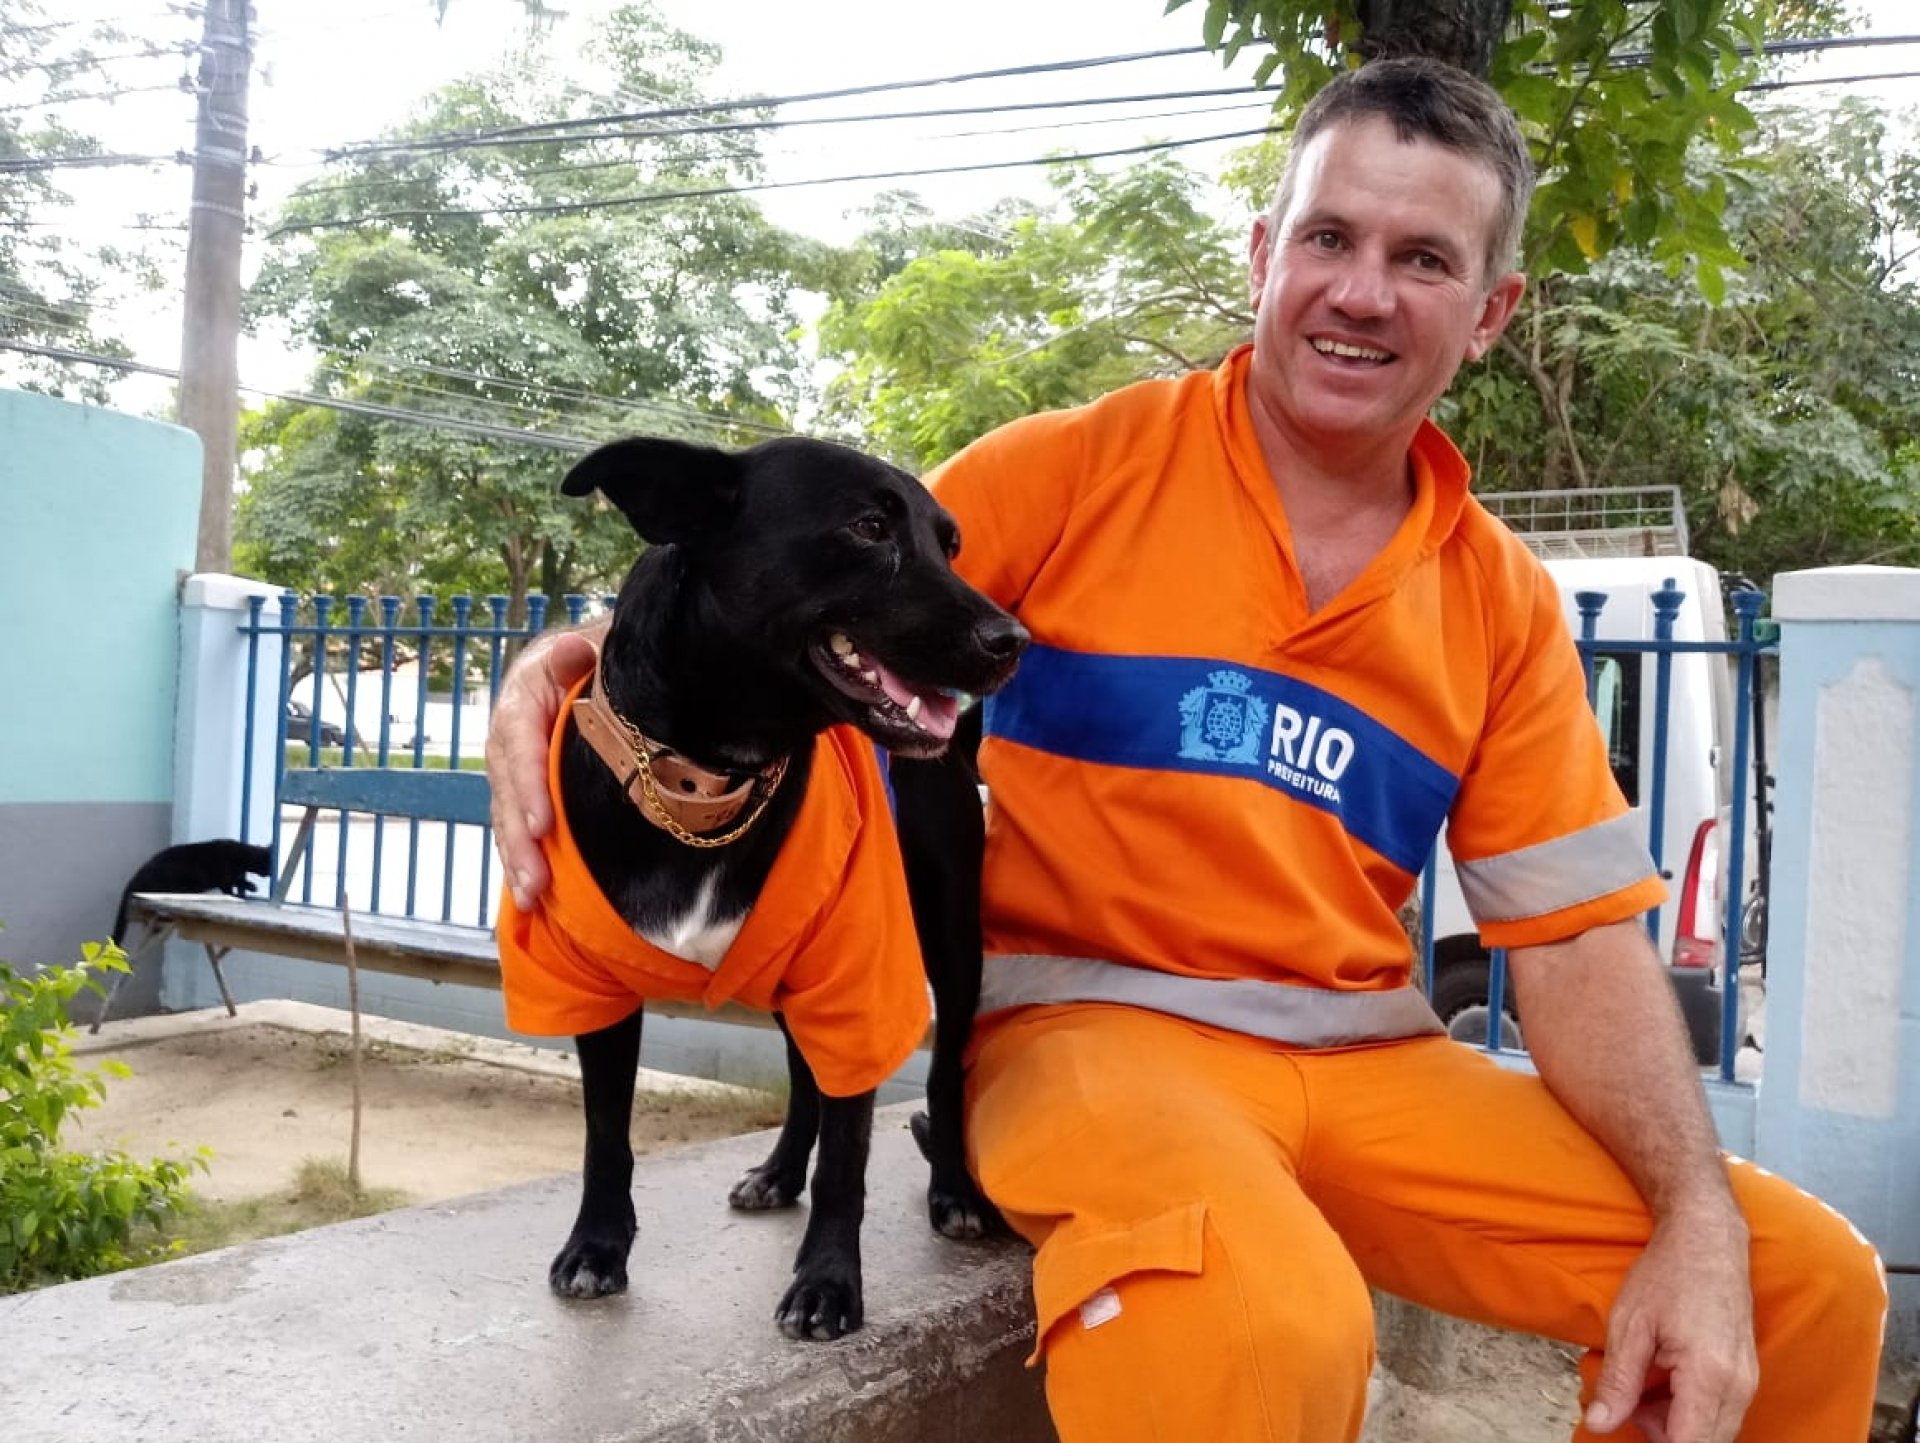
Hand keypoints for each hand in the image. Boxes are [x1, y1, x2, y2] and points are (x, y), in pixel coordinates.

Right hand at [487, 627, 598, 909]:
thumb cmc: (606, 653)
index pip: (519, 739)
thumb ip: (583, 652)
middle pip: (507, 786)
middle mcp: (511, 729)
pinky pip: (519, 821)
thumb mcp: (600, 645)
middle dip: (518, 837)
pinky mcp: (528, 784)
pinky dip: (524, 856)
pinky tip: (533, 895)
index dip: (528, 784)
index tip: (541, 825)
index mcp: (525, 691)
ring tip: (531, 898)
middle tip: (535, 881)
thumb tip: (570, 649)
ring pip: (508, 811)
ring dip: (517, 857)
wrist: (602, 656)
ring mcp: (517, 760)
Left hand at [1585, 1203, 1756, 1442]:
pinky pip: (1720, 1413)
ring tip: (1644, 1382)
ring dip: (1676, 1424)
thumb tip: (1599, 1425)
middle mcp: (1739, 1387)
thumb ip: (1618, 1382)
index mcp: (1710, 1377)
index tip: (1632, 1421)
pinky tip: (1664, 1377)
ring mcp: (1748, 1382)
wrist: (1708, 1239)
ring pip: (1714, 1433)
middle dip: (1664, 1435)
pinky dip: (1690, 1409)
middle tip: (1631, 1399)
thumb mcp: (1629, 1326)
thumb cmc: (1668, 1274)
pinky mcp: (1746, 1376)